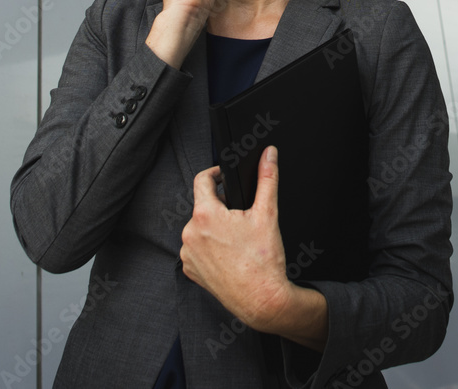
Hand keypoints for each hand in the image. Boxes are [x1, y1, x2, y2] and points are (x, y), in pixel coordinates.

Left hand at [179, 146, 292, 333]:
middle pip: (203, 207)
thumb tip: (269, 155)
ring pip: (200, 229)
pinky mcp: (190, 270)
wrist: (263, 301)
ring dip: (214, 229)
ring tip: (236, 240)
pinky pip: (196, 250)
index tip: (223, 176)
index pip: (202, 180)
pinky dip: (209, 248)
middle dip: (221, 208)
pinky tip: (228, 255)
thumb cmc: (263, 262)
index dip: (215, 174)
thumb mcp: (267, 214)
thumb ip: (267, 178)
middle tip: (241, 217)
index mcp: (205, 215)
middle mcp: (190, 233)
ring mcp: (188, 253)